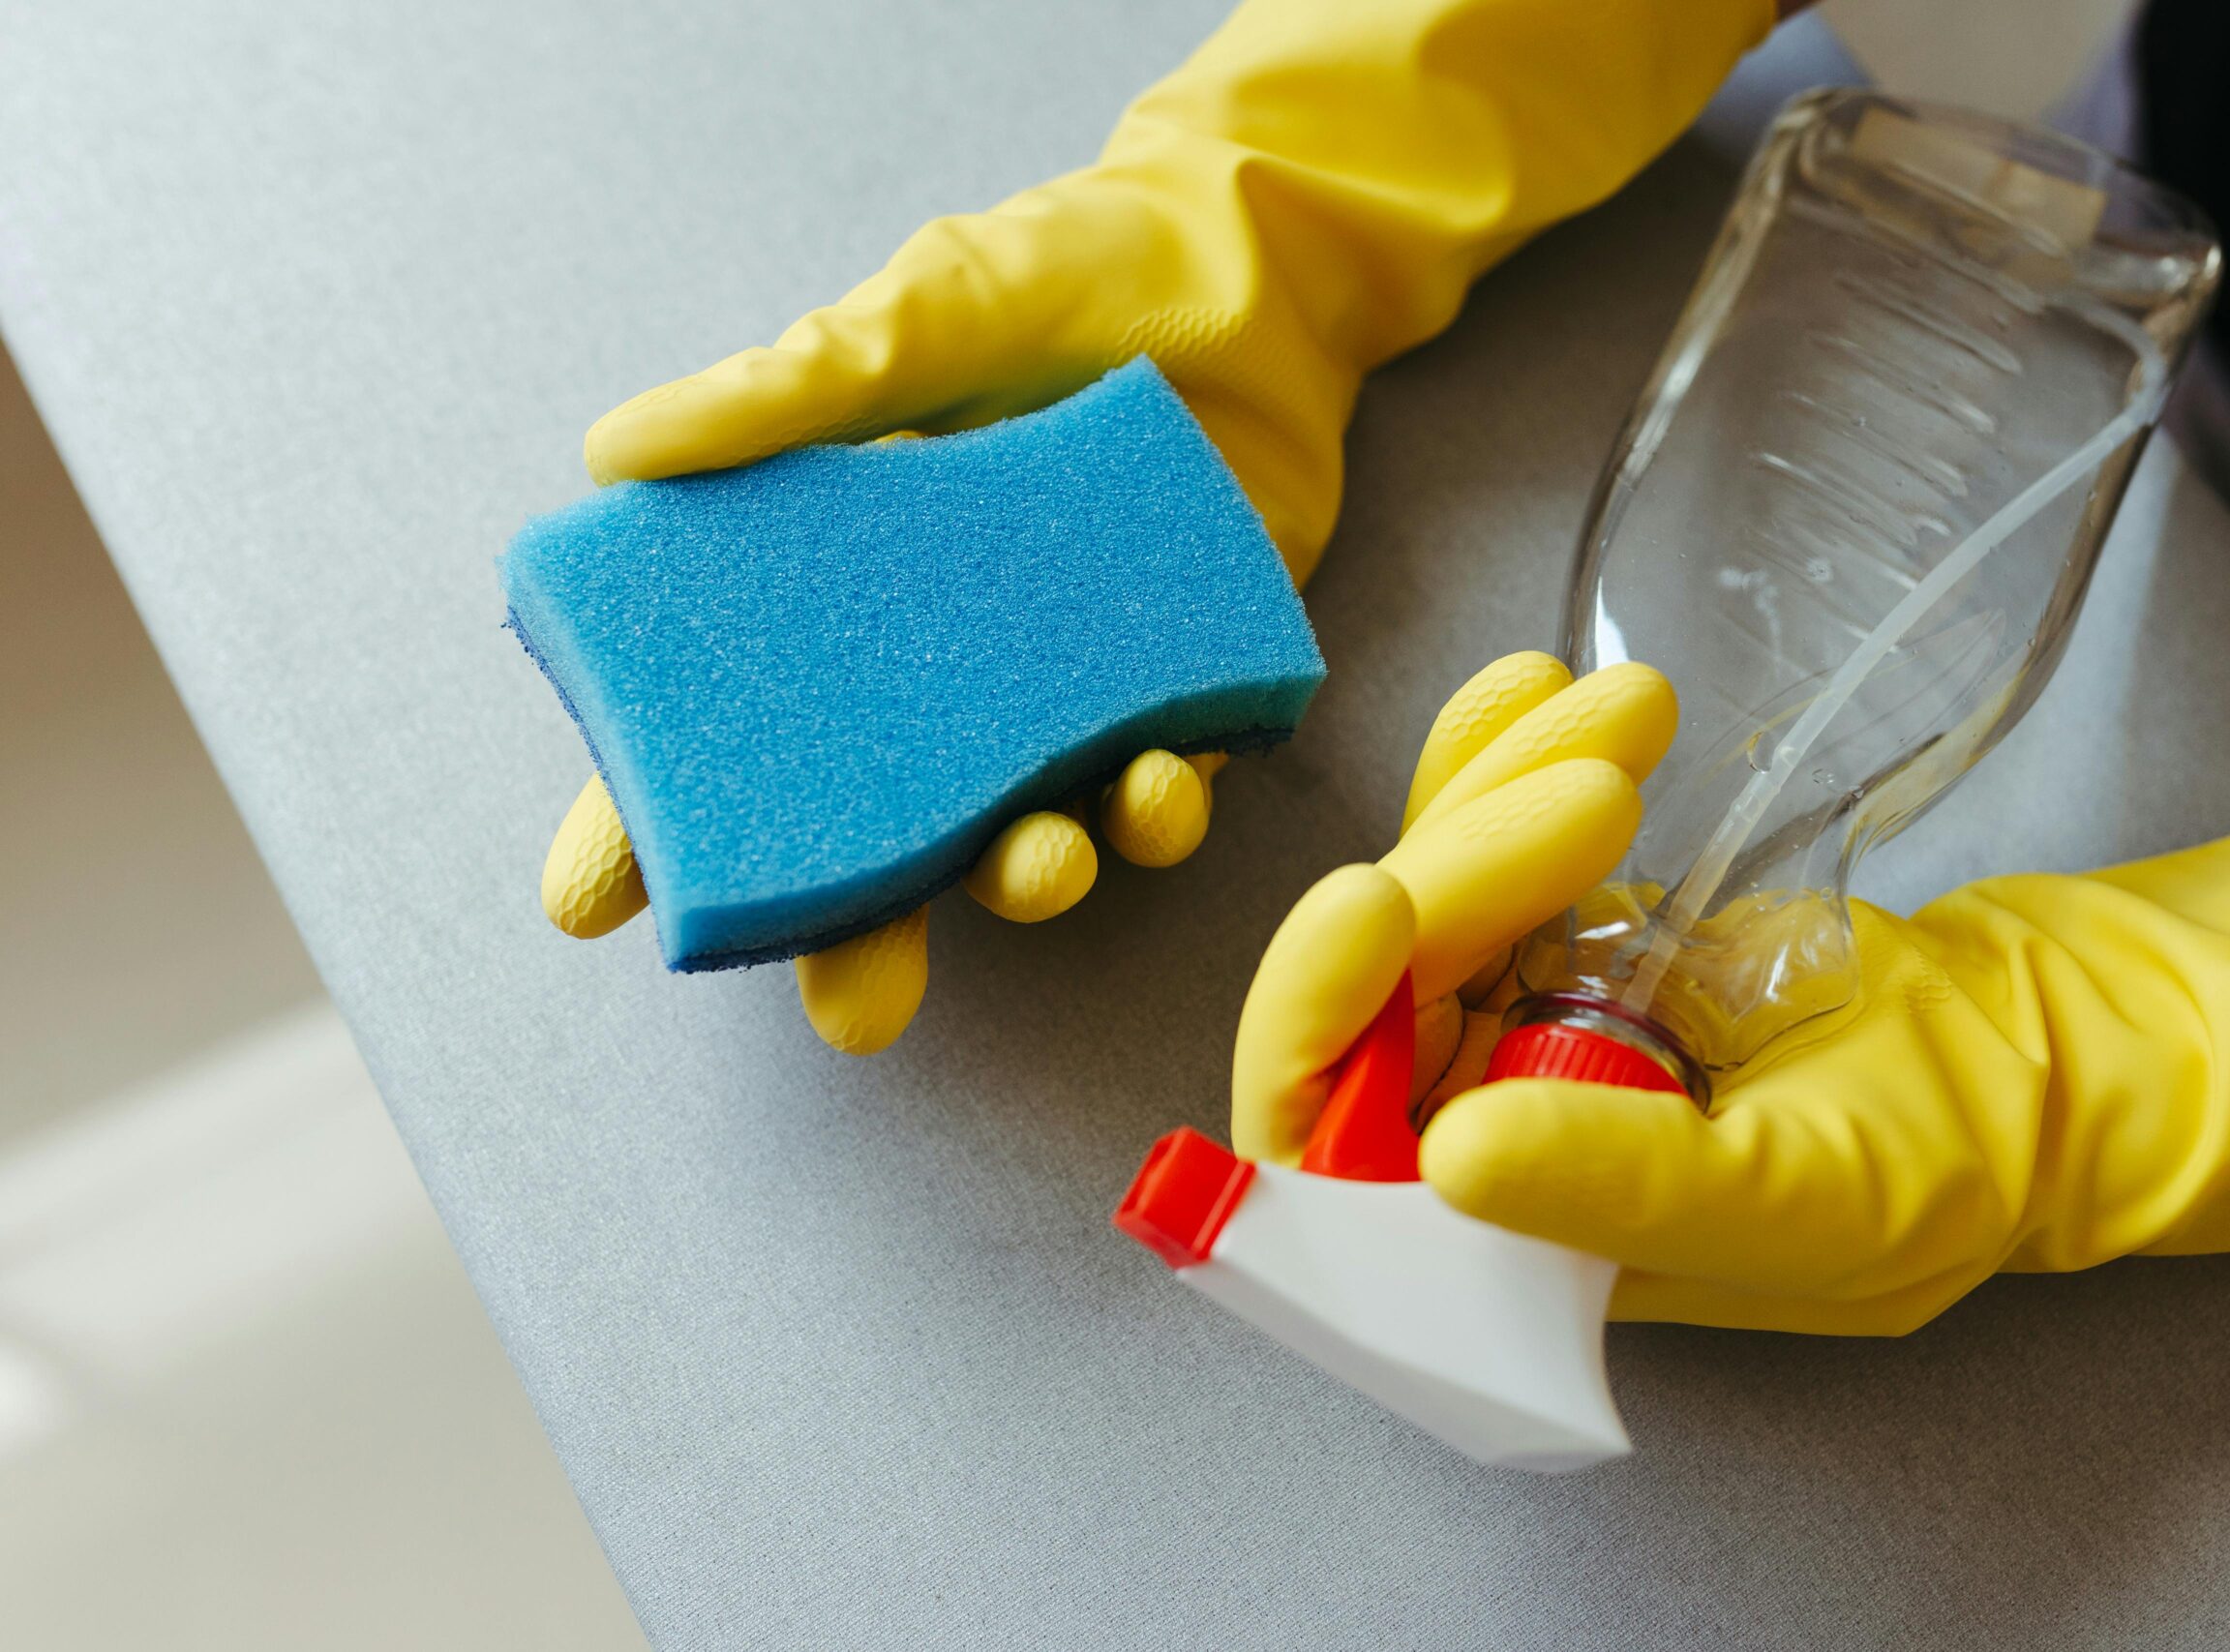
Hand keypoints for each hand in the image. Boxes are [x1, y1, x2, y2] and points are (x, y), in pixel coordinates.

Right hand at [533, 0, 1773, 1051]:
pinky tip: (1151, 783)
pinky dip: (1153, 813)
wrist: (1251, 258)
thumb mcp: (920, 311)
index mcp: (845, 588)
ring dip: (1022, 883)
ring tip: (1032, 864)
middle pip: (874, 837)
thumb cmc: (1063, 269)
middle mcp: (940, 666)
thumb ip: (787, 389)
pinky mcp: (1178, 689)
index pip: (726, 724)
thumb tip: (616, 451)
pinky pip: (1157, 793)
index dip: (650, 818)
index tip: (589, 902)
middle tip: (852, 1008)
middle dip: (855, 939)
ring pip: (1021, 839)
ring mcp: (1059, 692)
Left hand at [1247, 667, 2229, 1332]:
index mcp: (1501, 1240)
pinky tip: (1545, 685)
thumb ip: (1619, 1185)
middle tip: (1597, 793)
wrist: (2043, 1042)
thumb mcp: (1791, 1195)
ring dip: (1504, 783)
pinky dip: (1507, 749)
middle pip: (1375, 989)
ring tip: (1633, 717)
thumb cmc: (1939, 1159)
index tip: (1374, 899)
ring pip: (1431, 885)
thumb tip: (1445, 1155)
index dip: (1311, 1027)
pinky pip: (1486, 828)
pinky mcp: (1561, 927)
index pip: (1320, 1157)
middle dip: (1464, 865)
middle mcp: (1479, 1132)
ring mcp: (1513, 1020)